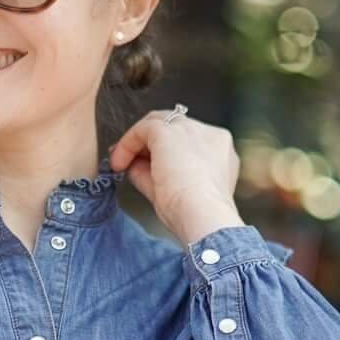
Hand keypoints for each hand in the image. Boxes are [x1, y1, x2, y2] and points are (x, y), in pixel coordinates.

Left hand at [107, 109, 243, 246]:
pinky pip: (143, 129)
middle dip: (149, 143)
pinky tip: (119, 162)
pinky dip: (127, 143)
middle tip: (127, 160)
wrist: (202, 216)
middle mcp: (210, 135)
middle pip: (174, 128)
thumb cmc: (194, 215)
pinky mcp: (169, 132)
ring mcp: (191, 130)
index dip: (163, 153)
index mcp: (219, 152)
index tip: (144, 166)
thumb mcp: (172, 192)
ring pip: (159, 123)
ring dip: (137, 142)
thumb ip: (153, 175)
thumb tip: (132, 167)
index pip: (188, 143)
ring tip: (121, 163)